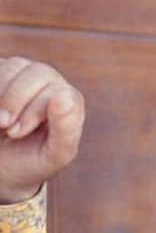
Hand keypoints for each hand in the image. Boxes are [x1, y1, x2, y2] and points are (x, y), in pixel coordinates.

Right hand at [0, 56, 84, 203]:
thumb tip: (63, 94)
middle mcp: (52, 83)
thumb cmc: (33, 161)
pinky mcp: (3, 74)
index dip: (33, 111)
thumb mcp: (54, 155)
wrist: (4, 166)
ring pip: (13, 65)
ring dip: (1, 94)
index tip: (16, 133)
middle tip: (2, 124)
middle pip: (38, 72)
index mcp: (71, 102)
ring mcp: (26, 74)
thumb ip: (66, 129)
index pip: (58, 92)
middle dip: (16, 99)